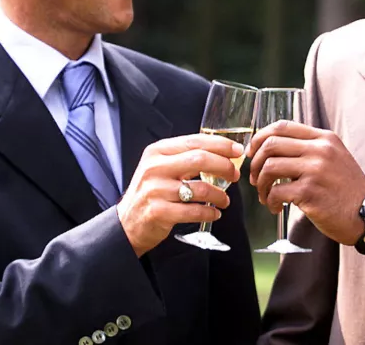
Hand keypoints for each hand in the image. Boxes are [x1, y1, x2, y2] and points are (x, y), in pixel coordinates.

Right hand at [116, 134, 241, 256]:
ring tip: (224, 200)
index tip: (237, 150)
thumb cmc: (151, 193)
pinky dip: (210, 212)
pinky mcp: (159, 212)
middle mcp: (155, 168)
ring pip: (201, 188)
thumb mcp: (161, 168)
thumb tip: (222, 153)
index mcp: (157, 152)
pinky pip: (194, 211)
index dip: (220, 145)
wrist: (127, 222)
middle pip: (200, 159)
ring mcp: (156, 190)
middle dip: (224, 166)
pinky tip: (214, 213)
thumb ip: (185, 158)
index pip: (195, 142)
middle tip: (235, 175)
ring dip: (220, 195)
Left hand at [248, 121, 364, 245]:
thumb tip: (272, 148)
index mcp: (324, 138)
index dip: (260, 137)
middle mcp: (320, 150)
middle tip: (255, 179)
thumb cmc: (347, 190)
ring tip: (265, 196)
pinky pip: (276, 191)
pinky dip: (270, 201)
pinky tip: (276, 207)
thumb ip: (310, 149)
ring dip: (260, 184)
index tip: (252, 152)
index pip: (282, 126)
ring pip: (270, 167)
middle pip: (271, 144)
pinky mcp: (310, 192)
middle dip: (256, 163)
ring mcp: (315, 170)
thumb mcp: (335, 158)